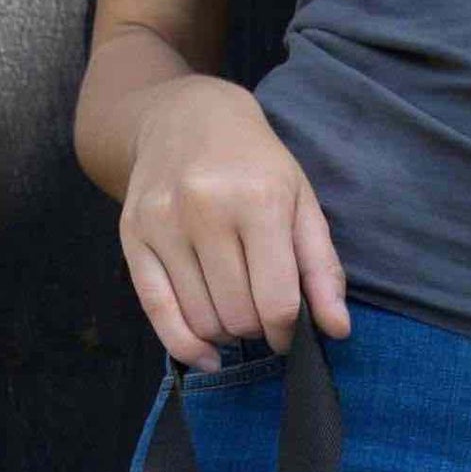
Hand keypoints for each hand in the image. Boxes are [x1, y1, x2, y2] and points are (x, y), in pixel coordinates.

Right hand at [119, 73, 350, 369]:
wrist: (185, 116)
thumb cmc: (254, 165)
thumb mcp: (301, 203)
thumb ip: (322, 269)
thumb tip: (337, 330)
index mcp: (258, 200)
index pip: (276, 302)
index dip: (287, 333)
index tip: (289, 332)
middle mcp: (206, 209)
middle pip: (239, 316)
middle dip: (257, 329)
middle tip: (260, 312)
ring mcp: (163, 223)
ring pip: (203, 321)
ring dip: (226, 333)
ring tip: (235, 309)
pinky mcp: (132, 236)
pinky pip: (158, 314)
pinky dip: (186, 346)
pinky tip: (207, 355)